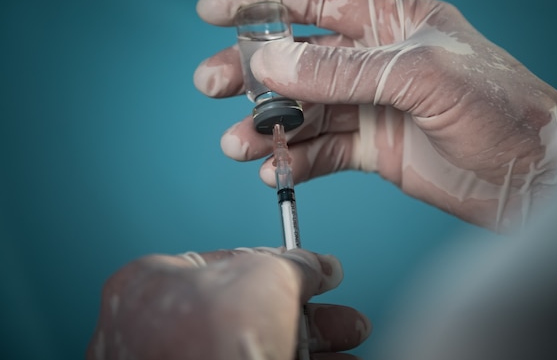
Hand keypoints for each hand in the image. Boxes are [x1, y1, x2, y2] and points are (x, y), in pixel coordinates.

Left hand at [87, 247, 369, 359]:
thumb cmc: (216, 333)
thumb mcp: (268, 274)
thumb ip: (293, 264)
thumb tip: (313, 265)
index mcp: (156, 285)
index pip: (227, 261)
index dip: (280, 262)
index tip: (316, 271)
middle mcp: (163, 329)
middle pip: (253, 310)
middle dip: (312, 314)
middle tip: (342, 317)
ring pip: (262, 344)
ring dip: (315, 344)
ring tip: (351, 341)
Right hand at [194, 0, 556, 230]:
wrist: (533, 177)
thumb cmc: (499, 109)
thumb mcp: (420, 77)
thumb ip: (344, 70)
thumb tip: (272, 61)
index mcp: (392, 20)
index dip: (262, 0)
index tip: (214, 12)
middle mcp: (376, 60)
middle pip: (297, 57)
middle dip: (251, 69)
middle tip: (211, 83)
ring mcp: (371, 105)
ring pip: (303, 108)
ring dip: (265, 123)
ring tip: (235, 142)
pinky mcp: (372, 148)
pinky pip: (321, 150)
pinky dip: (294, 159)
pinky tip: (272, 169)